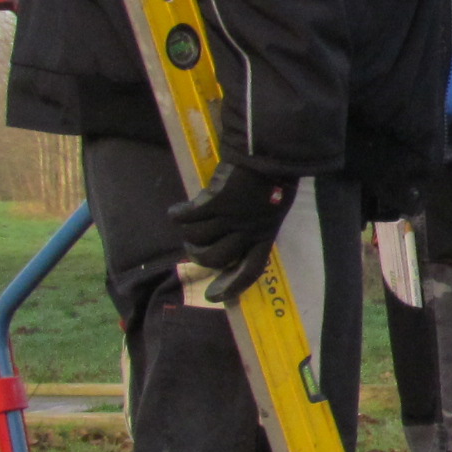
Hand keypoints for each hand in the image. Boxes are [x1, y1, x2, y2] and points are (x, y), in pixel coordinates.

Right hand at [170, 163, 296, 304]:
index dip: (231, 286)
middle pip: (216, 258)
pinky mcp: (216, 202)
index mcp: (266, 235)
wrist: (269, 154)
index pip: (250, 270)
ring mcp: (231, 217)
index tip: (213, 297)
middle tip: (192, 248)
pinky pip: (189, 217)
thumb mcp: (273, 208)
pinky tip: (176, 211)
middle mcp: (248, 231)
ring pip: (198, 237)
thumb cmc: (274, 178)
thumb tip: (233, 237)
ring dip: (188, 234)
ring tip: (186, 225)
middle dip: (199, 257)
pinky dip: (179, 214)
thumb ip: (256, 225)